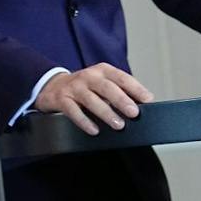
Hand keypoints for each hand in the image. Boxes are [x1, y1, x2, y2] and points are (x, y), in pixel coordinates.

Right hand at [34, 63, 152, 136]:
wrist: (52, 86)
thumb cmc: (85, 87)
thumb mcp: (102, 83)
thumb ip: (121, 90)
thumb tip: (144, 103)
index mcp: (102, 71)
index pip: (122, 78)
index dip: (135, 88)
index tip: (148, 99)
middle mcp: (88, 76)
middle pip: (106, 87)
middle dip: (121, 100)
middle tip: (133, 113)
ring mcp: (74, 87)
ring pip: (91, 100)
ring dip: (105, 113)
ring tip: (118, 125)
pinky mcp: (61, 99)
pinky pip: (73, 111)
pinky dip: (84, 121)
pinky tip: (94, 130)